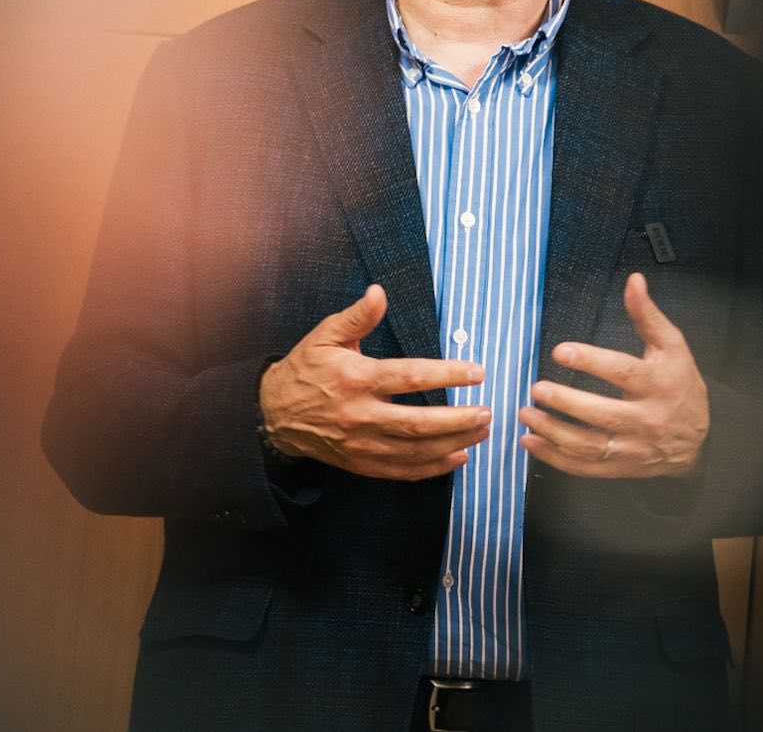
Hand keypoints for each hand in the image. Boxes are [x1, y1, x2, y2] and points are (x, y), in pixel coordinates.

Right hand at [259, 284, 488, 480]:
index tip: (477, 372)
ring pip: (414, 450)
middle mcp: (361, 415)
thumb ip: (358, 316)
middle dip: (458, 419)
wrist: (275, 414)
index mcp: (357, 379)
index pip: (410, 377)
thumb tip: (379, 292)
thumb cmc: (306, 369)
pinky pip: (402, 471)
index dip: (447, 374)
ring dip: (453, 444)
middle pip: (418, 423)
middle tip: (487, 411)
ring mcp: (361, 444)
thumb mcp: (326, 335)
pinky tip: (457, 458)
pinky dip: (432, 468)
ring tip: (481, 432)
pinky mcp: (361, 463)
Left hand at [519, 272, 709, 478]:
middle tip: (537, 388)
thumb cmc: (680, 385)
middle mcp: (647, 420)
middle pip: (603, 414)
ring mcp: (633, 448)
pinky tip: (530, 442)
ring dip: (553, 431)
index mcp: (658, 384)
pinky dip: (555, 458)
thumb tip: (633, 281)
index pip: (622, 373)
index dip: (591, 361)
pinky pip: (584, 467)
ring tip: (526, 413)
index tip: (561, 350)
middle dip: (567, 403)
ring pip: (589, 445)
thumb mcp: (672, 347)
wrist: (699, 440)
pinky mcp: (620, 468)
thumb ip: (647, 316)